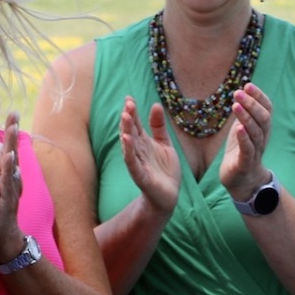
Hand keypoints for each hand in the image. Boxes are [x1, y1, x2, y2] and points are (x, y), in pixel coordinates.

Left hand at [0, 114, 27, 264]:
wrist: (6, 240)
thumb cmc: (2, 212)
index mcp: (7, 176)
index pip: (9, 149)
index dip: (11, 132)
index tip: (13, 112)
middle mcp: (12, 183)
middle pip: (13, 157)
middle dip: (14, 138)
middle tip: (15, 119)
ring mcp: (10, 196)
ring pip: (10, 175)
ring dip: (10, 160)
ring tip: (10, 145)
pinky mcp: (6, 211)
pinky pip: (5, 197)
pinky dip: (4, 187)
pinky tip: (3, 178)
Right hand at [118, 97, 179, 217]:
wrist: (169, 196)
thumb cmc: (165, 170)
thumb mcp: (165, 144)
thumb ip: (159, 126)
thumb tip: (155, 104)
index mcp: (143, 142)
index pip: (136, 124)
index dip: (133, 111)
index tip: (129, 98)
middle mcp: (138, 151)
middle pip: (131, 131)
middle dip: (129, 118)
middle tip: (128, 103)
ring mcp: (138, 163)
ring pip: (129, 145)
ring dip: (126, 130)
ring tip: (125, 116)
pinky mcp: (140, 176)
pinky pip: (132, 162)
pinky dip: (129, 151)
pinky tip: (126, 139)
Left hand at [218, 83, 273, 200]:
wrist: (242, 181)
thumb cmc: (241, 151)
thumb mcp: (243, 128)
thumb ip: (244, 113)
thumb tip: (241, 91)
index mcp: (263, 128)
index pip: (267, 109)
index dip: (259, 96)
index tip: (248, 84)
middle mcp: (263, 138)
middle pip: (263, 119)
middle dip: (252, 104)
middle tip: (238, 92)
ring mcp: (255, 151)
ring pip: (256, 132)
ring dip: (246, 117)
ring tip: (235, 105)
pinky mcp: (246, 163)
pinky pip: (248, 150)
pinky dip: (244, 138)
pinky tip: (238, 128)